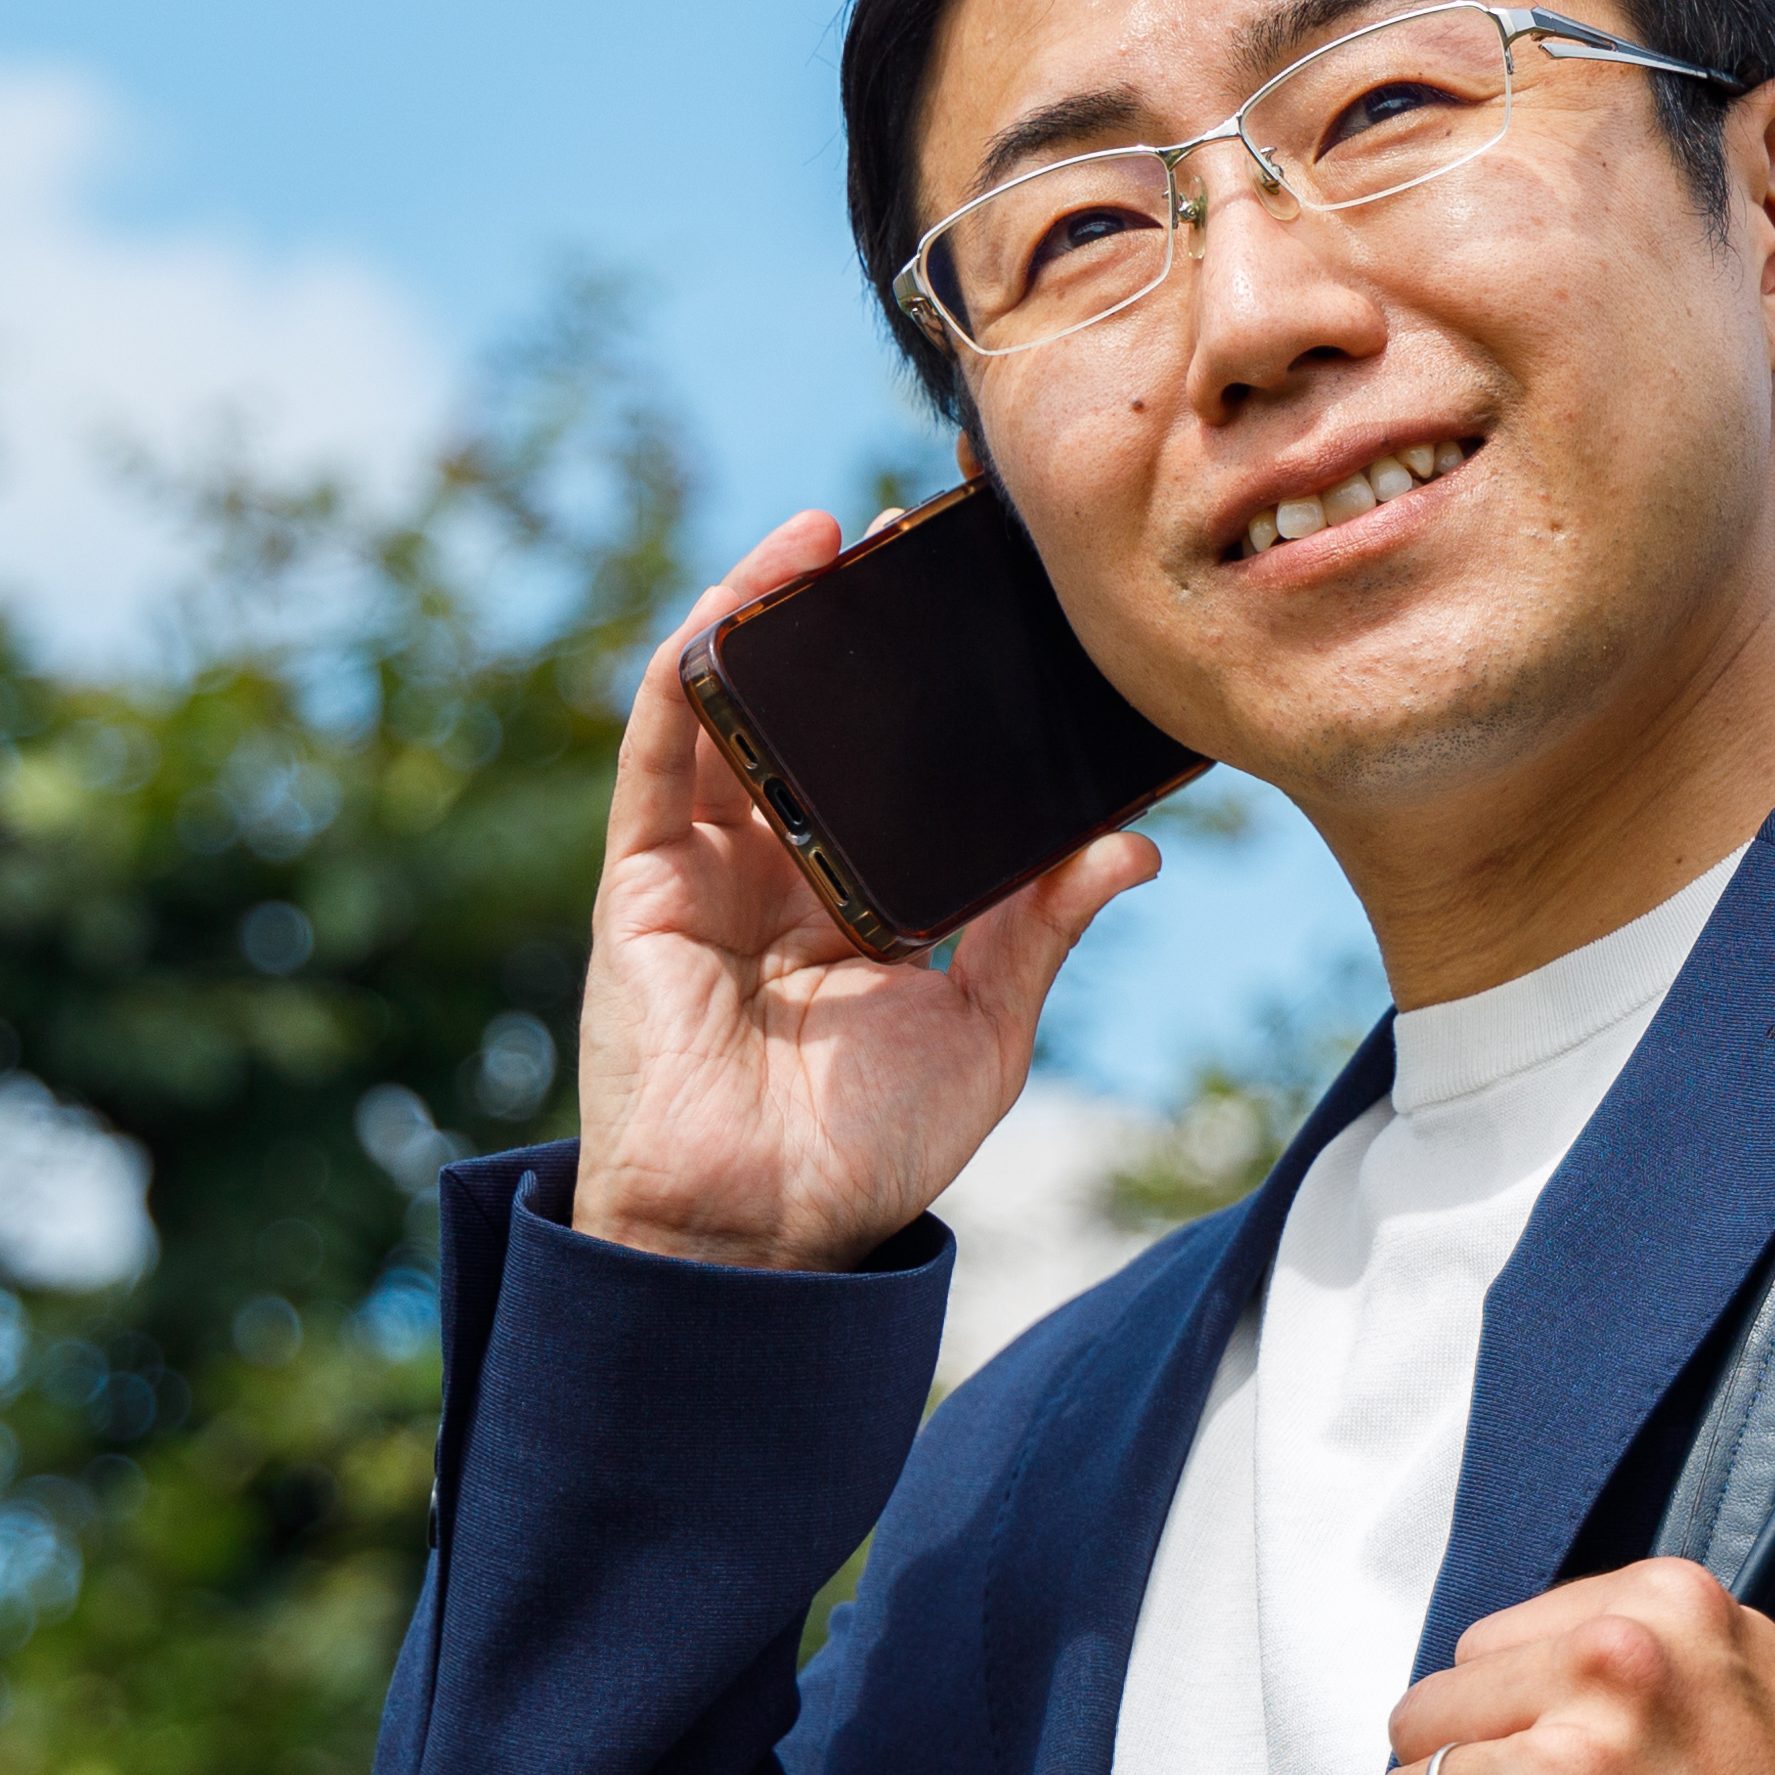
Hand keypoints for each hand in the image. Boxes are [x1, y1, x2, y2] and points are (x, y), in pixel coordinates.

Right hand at [569, 507, 1159, 1275]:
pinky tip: (746, 597)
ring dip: (771, 615)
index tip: (994, 611)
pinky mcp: (642, 878)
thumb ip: (1041, 930)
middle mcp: (778, 874)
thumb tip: (1132, 841)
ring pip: (734, 713)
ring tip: (831, 537)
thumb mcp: (985, 1030)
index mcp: (858, 906)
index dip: (933, 693)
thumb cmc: (864, 1154)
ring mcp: (704, 871)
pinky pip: (662, 748)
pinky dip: (697, 664)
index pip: (896, 771)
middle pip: (815, 724)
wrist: (759, 1237)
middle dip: (856, 632)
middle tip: (917, 543)